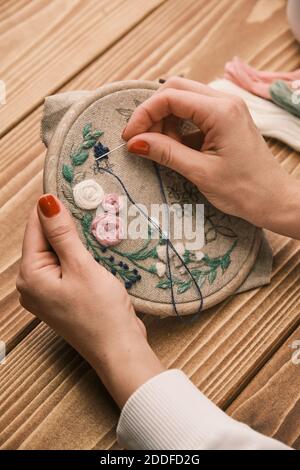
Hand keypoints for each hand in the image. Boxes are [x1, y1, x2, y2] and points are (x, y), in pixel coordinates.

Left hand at [17, 195, 163, 406]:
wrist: (119, 348)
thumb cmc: (101, 312)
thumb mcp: (81, 266)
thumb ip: (62, 233)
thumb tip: (45, 202)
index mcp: (30, 276)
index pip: (35, 229)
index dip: (52, 207)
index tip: (69, 186)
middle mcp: (32, 284)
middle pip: (44, 241)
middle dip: (65, 224)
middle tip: (88, 206)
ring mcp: (47, 292)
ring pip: (56, 253)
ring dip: (73, 240)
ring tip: (94, 226)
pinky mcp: (62, 297)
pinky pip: (65, 267)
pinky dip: (77, 256)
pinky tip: (93, 250)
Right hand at [123, 77, 299, 238]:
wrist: (274, 200)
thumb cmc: (244, 190)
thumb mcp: (200, 172)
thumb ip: (166, 153)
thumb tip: (134, 142)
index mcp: (221, 111)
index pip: (170, 97)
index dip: (144, 115)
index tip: (130, 138)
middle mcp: (224, 102)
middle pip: (175, 91)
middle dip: (152, 114)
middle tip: (140, 140)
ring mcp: (226, 109)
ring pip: (183, 100)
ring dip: (165, 121)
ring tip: (160, 148)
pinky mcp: (225, 121)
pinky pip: (193, 114)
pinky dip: (178, 128)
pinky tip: (175, 148)